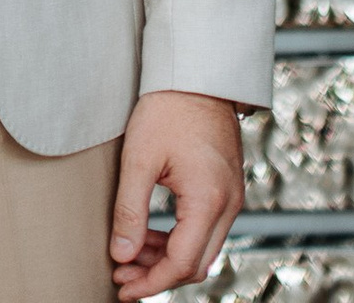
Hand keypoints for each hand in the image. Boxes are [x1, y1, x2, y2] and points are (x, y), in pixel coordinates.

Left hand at [108, 90, 243, 299]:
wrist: (197, 72)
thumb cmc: (168, 107)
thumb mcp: (140, 159)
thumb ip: (130, 211)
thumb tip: (121, 256)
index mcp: (209, 199)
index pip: (181, 263)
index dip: (150, 282)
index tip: (123, 287)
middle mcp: (228, 204)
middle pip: (196, 264)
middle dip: (157, 275)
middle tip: (122, 273)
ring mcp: (232, 196)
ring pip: (202, 249)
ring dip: (168, 258)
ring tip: (131, 254)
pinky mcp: (227, 187)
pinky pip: (207, 229)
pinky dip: (180, 239)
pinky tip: (151, 234)